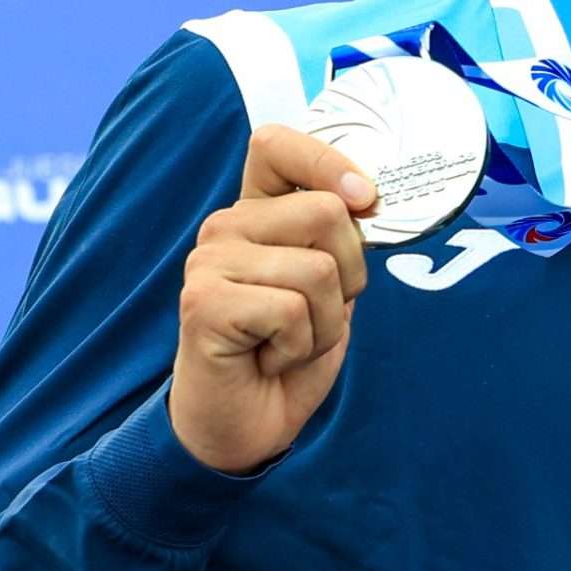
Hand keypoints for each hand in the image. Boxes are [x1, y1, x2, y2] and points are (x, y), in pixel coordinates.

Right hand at [168, 124, 377, 474]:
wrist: (247, 425)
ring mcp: (207, 262)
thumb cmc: (290, 353)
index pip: (276, 146)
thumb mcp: (331, 286)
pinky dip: (299, 345)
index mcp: (256, 214)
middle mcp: (225, 228)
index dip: (328, 161)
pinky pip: (292, 309)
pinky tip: (267, 357)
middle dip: (349, 276)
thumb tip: (366, 196)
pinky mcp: (204, 302)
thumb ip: (340, 237)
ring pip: (319, 269)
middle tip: (311, 315)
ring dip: (324, 322)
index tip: (364, 198)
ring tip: (287, 341)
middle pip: (327, 213)